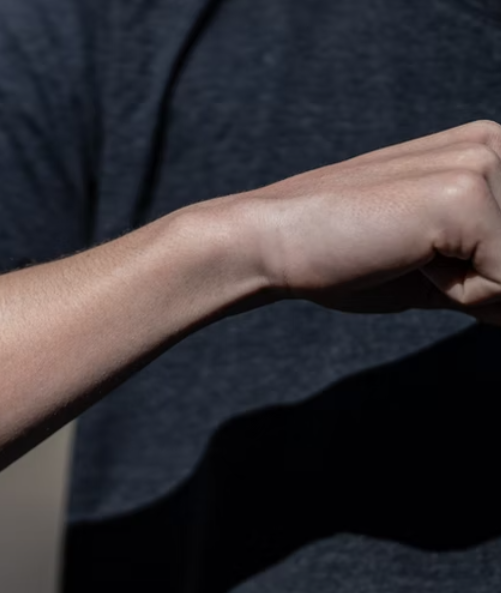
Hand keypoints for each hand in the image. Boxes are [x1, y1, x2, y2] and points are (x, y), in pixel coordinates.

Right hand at [221, 120, 500, 321]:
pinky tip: (405, 260)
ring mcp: (480, 166)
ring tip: (407, 258)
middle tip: (415, 262)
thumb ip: (494, 278)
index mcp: (487, 149)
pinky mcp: (465, 197)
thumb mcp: (440, 268)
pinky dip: (458, 295)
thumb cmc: (342, 257)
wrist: (267, 244)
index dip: (484, 277)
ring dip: (470, 289)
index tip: (426, 264)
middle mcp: (492, 144)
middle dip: (483, 284)